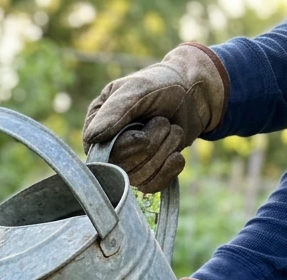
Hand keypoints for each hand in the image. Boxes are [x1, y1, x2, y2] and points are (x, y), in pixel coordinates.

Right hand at [83, 44, 227, 192]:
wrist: (194, 94)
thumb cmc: (162, 85)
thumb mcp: (138, 89)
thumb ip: (114, 111)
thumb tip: (92, 137)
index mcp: (96, 125)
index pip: (100, 153)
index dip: (126, 145)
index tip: (144, 125)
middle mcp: (106, 148)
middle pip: (122, 168)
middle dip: (152, 143)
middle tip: (163, 121)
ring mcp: (125, 164)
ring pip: (139, 178)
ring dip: (165, 151)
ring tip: (172, 130)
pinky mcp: (145, 175)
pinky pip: (152, 187)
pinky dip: (170, 169)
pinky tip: (176, 153)